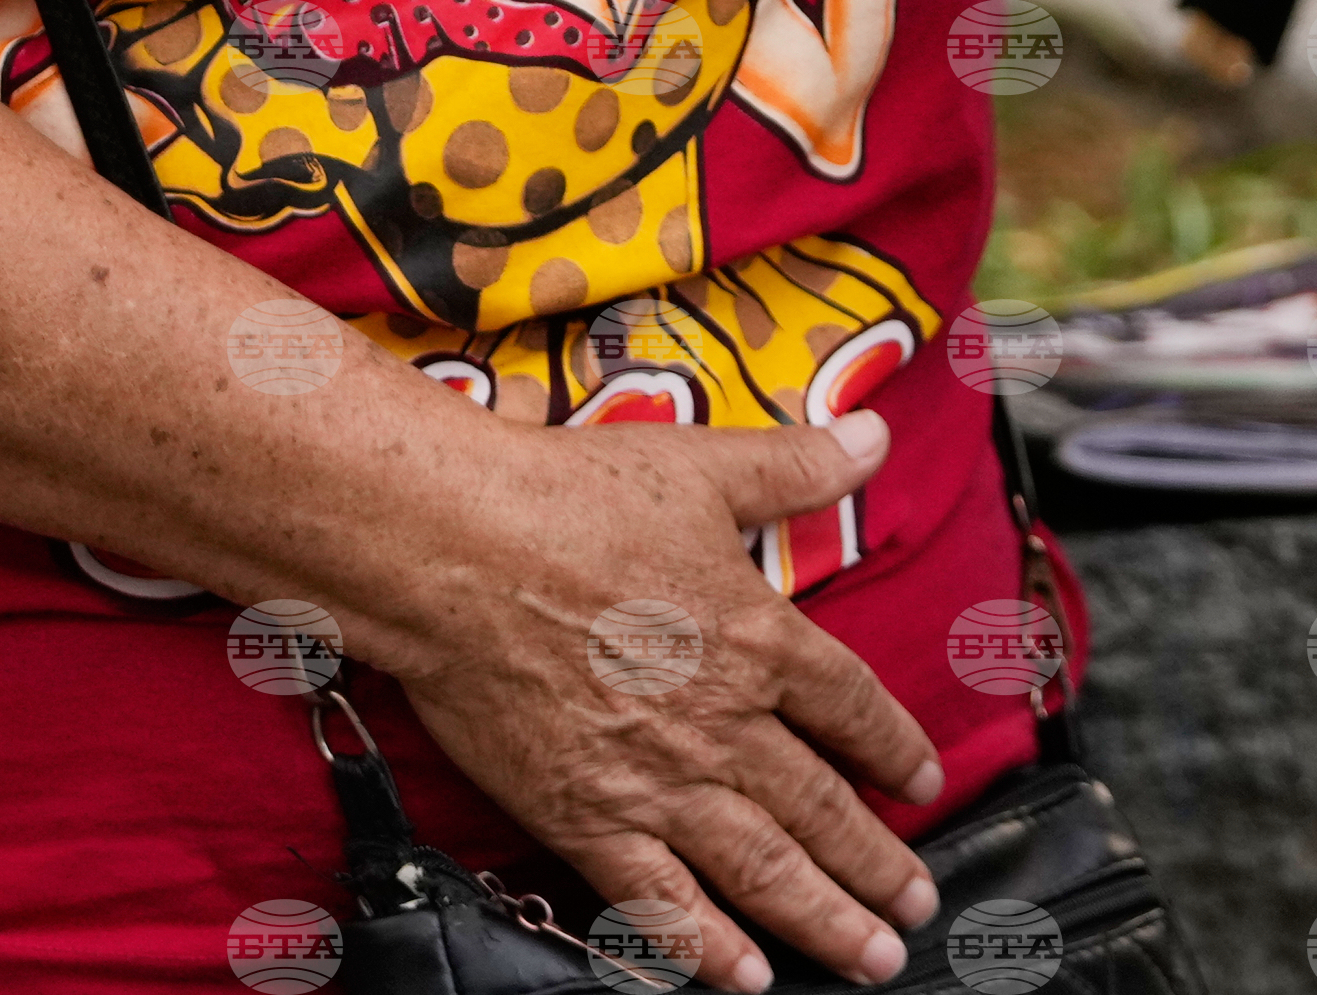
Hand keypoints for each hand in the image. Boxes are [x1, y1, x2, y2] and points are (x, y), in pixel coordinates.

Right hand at [394, 408, 940, 989]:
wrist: (455, 550)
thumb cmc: (567, 498)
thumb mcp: (699, 465)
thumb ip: (793, 462)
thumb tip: (873, 435)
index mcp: (758, 635)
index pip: (852, 707)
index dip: (895, 747)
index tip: (921, 782)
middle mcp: (724, 722)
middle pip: (823, 807)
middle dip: (878, 864)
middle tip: (918, 905)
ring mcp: (658, 781)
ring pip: (765, 871)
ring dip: (827, 920)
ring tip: (872, 957)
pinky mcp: (587, 818)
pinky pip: (662, 905)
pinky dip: (709, 950)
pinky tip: (743, 977)